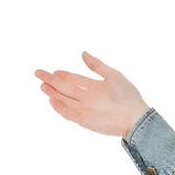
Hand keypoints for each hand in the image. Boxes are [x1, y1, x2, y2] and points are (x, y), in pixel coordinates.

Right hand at [33, 51, 149, 137]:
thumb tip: (83, 53)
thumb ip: (97, 65)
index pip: (75, 80)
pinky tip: (52, 100)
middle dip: (52, 82)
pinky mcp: (85, 120)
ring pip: (65, 100)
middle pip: (66, 89)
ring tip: (42, 86)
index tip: (54, 70)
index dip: (64, 75)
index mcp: (95, 87)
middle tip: (39, 75)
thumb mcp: (113, 75)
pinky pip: (69, 113)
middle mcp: (88, 98)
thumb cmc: (129, 96)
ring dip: (53, 93)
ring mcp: (85, 109)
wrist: (136, 117)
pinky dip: (60, 107)